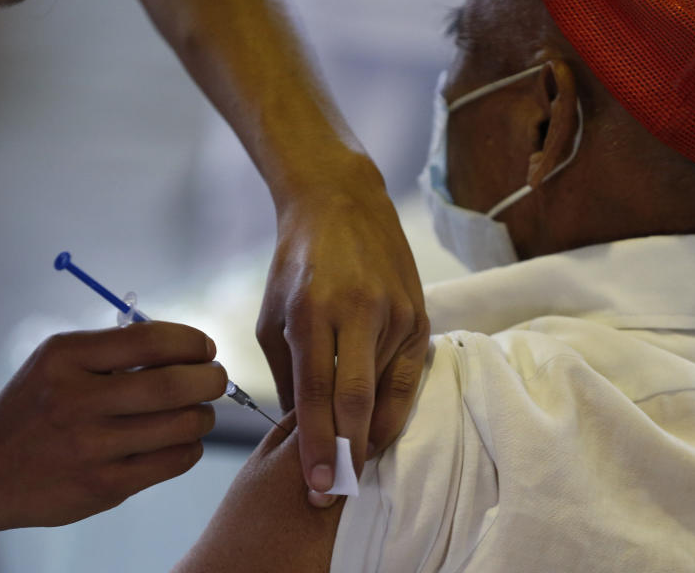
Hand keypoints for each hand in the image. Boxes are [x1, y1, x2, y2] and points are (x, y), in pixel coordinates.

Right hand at [0, 322, 225, 538]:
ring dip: (204, 415)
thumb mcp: (60, 360)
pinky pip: (176, 460)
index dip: (192, 341)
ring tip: (196, 411)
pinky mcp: (105, 486)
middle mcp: (77, 402)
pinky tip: (179, 439)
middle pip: (174, 386)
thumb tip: (192, 347)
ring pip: (183, 425)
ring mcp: (91, 448)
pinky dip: (191, 446)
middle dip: (211, 378)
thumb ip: (118, 347)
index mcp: (67, 359)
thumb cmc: (39, 405)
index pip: (151, 340)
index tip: (205, 347)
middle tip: (215, 378)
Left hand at [257, 161, 429, 501]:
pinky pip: (409, 375)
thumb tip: (304, 428)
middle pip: (358, 400)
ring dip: (372, 433)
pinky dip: (394, 406)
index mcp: (313, 312)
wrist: (343, 204)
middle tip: (340, 490)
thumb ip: (289, 375)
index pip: (316, 395)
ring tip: (355, 462)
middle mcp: (360, 312)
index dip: (317, 446)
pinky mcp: (420, 314)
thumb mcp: (273, 317)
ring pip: (388, 391)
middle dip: (348, 453)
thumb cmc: (297, 264)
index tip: (319, 487)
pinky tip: (380, 427)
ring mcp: (396, 312)